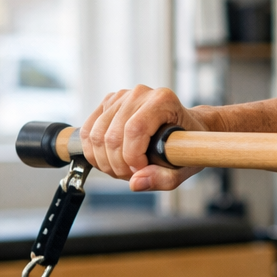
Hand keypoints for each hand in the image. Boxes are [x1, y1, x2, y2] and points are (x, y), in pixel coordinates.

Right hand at [81, 85, 210, 190]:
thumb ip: (164, 178)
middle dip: (118, 165)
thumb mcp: (186, 165)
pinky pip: (88, 132)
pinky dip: (94, 153)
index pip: (134, 130)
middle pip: (112, 136)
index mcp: (163, 101)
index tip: (140, 171)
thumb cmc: (189, 144)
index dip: (132, 157)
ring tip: (123, 170)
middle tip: (132, 175)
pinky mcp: (108, 104)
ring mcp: (121, 97)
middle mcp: (140, 94)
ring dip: (105, 162)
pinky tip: (110, 161)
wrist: (187, 127)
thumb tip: (135, 183)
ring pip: (96, 136)